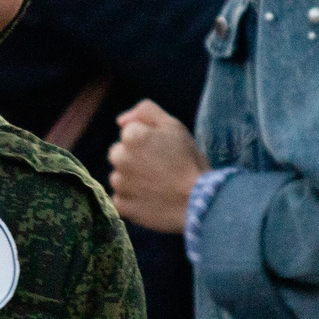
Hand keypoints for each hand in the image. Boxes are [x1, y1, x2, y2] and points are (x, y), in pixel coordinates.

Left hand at [107, 99, 206, 233]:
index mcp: (132, 135)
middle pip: (120, 154)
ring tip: (157, 185)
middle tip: (160, 168)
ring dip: (132, 180)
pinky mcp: (122, 206)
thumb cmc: (189, 161)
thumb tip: (120, 121)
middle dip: (134, 158)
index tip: (164, 151)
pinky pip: (121, 199)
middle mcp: (119, 158)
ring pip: (120, 177)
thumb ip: (146, 111)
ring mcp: (119, 183)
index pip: (129, 132)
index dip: (147, 141)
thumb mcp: (174, 126)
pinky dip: (133, 200)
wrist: (200, 201)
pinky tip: (152, 199)